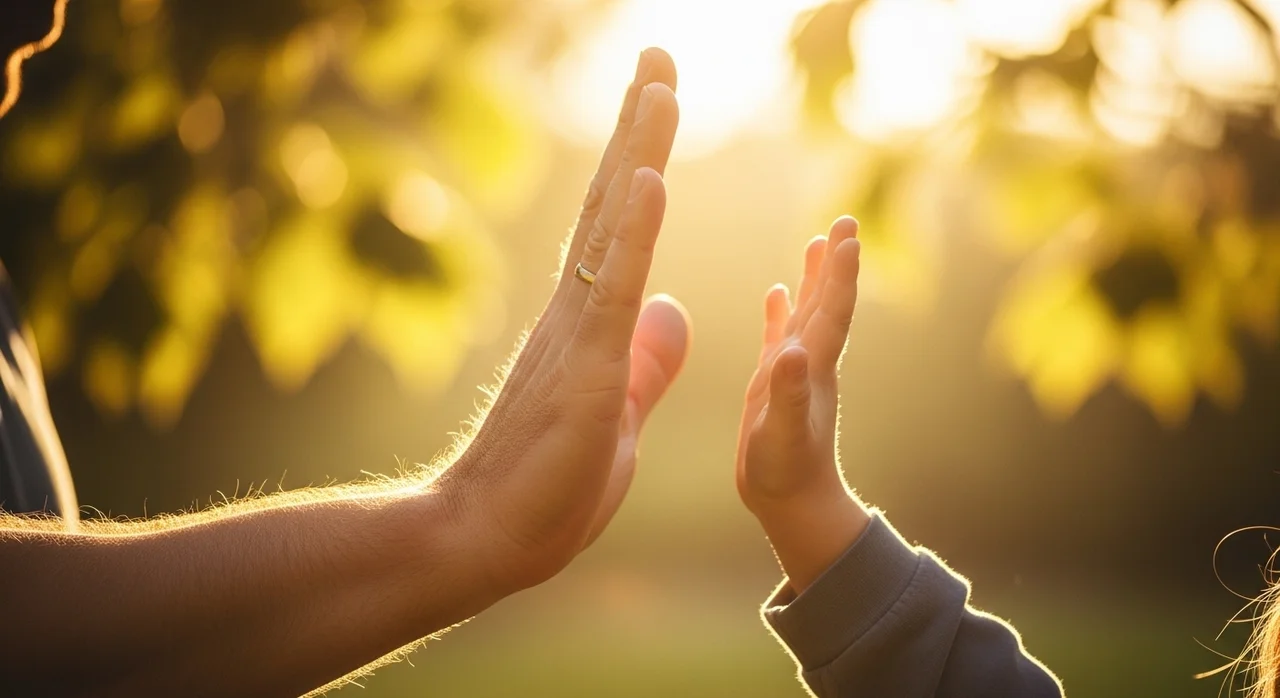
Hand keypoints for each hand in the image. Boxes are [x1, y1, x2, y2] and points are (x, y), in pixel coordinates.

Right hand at [441, 49, 686, 593]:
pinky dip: (634, 229)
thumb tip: (675, 306)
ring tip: (660, 82)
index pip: (620, 221)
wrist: (484, 538)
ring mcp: (577, 333)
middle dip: (640, 124)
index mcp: (589, 320)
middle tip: (657, 55)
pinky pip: (613, 287)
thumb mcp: (619, 409)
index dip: (641, 157)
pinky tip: (650, 175)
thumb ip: (647, 358)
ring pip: (613, 225)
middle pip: (614, 199)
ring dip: (640, 150)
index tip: (656, 98)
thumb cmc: (546, 484)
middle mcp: (577, 310)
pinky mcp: (585, 369)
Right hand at [736, 217, 870, 592]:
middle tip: (844, 219)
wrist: (792, 503)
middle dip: (835, 261)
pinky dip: (780, 310)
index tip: (847, 234)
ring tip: (817, 240)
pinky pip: (779, 334)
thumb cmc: (786, 474)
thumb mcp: (784, 434)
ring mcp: (793, 370)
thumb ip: (787, 394)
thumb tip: (788, 353)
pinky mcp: (774, 383)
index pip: (832, 311)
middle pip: (827, 301)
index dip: (840, 273)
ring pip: (806, 312)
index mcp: (814, 368)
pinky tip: (776, 290)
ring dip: (813, 277)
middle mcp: (809, 362)